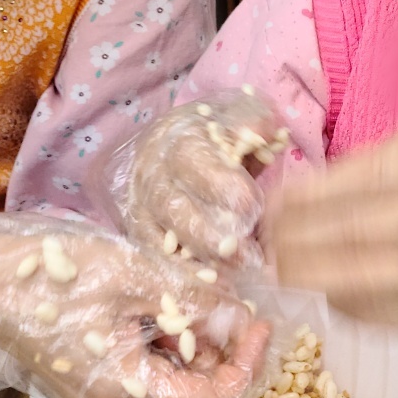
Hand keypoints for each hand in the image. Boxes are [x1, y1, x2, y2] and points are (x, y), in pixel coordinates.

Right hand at [0, 207, 271, 397]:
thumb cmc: (50, 274)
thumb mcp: (135, 278)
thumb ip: (194, 303)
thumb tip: (242, 318)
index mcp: (127, 396)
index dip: (248, 364)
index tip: (262, 322)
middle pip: (196, 397)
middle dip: (227, 354)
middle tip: (242, 305)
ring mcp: (100, 395)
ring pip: (173, 382)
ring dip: (200, 346)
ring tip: (210, 298)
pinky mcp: (91, 374)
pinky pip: (145, 369)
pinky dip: (169, 342)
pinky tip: (174, 303)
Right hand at [104, 89, 289, 270]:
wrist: (176, 138)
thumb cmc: (219, 131)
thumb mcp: (240, 114)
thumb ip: (252, 122)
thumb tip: (259, 135)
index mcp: (180, 139)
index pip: (195, 163)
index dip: (223, 186)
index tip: (252, 208)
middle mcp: (153, 171)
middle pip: (173, 207)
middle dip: (208, 235)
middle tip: (245, 257)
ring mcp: (141, 202)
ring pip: (158, 235)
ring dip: (194, 261)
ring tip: (230, 279)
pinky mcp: (137, 227)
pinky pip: (151, 255)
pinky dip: (177, 272)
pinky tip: (208, 283)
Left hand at [266, 131, 397, 333]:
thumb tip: (318, 181)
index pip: (355, 178)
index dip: (303, 194)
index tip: (270, 200)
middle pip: (343, 228)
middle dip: (289, 236)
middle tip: (257, 238)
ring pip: (348, 276)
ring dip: (302, 274)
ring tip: (275, 268)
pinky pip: (371, 312)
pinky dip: (337, 303)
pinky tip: (319, 293)